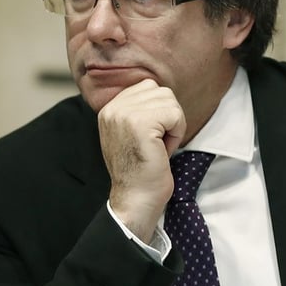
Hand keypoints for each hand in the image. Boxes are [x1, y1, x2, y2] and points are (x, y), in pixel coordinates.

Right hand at [98, 79, 185, 241]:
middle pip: (160, 91)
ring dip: (172, 126)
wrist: (135, 199)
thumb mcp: (130, 132)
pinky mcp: (141, 124)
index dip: (159, 111)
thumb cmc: (139, 170)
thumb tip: (160, 92)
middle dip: (167, 117)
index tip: (150, 137)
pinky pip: (175, 115)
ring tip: (158, 147)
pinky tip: (162, 150)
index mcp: (109, 108)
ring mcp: (125, 114)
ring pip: (169, 101)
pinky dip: (176, 134)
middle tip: (156, 144)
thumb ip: (138, 109)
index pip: (147, 86)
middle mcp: (113, 108)